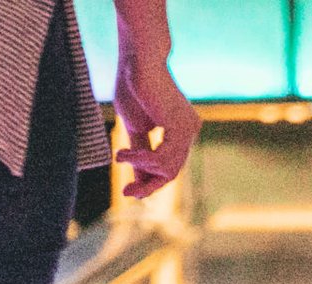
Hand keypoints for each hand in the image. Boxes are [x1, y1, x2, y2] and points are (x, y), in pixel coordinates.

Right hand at [113, 52, 199, 198]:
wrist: (137, 60)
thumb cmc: (134, 87)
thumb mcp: (135, 128)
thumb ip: (140, 153)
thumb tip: (138, 182)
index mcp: (182, 130)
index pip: (169, 167)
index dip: (150, 184)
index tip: (128, 194)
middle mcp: (190, 130)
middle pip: (171, 173)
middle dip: (148, 186)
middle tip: (126, 194)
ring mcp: (188, 128)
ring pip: (166, 169)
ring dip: (139, 167)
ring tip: (121, 156)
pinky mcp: (180, 127)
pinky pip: (161, 159)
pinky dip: (141, 160)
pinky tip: (124, 154)